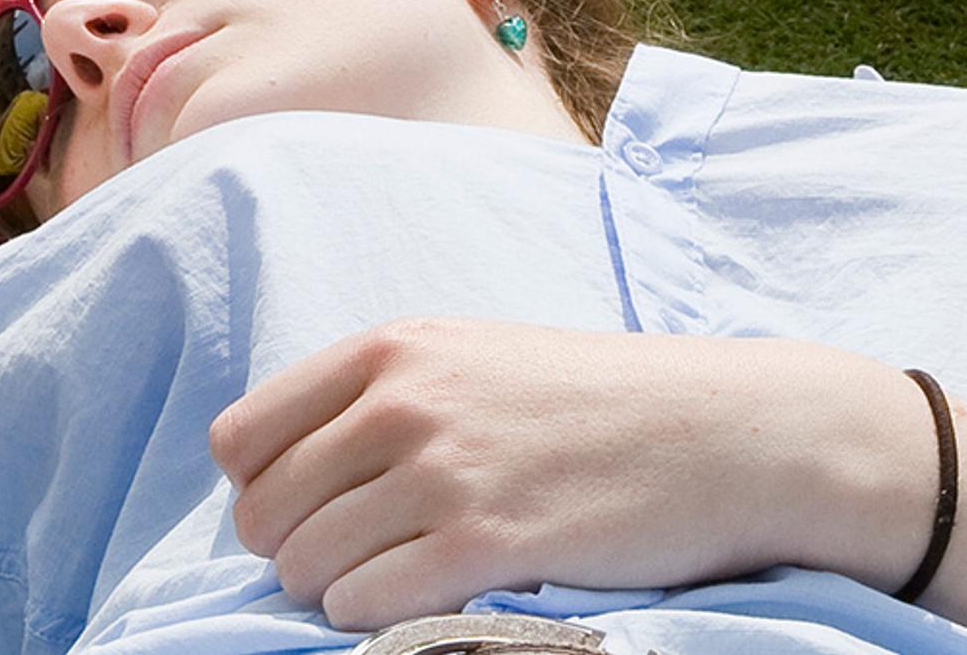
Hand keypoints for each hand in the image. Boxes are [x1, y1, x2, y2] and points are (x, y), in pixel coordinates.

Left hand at [211, 320, 920, 630]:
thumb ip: (384, 394)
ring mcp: (445, 472)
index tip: (305, 511)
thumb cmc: (600, 403)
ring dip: (333, 592)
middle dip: (292, 551)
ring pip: (304, 567)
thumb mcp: (478, 358)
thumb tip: (282, 469)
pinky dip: (375, 618)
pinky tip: (424, 598)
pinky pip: (363, 606)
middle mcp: (406, 402)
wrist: (723, 433)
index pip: (242, 438)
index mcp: (395, 348)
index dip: (259, 490)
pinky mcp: (485, 544)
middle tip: (354, 560)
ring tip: (394, 581)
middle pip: (264, 512)